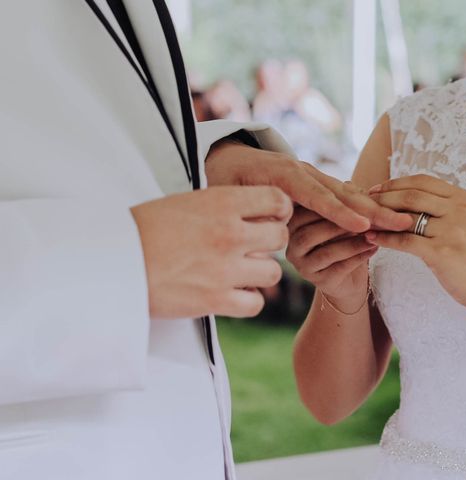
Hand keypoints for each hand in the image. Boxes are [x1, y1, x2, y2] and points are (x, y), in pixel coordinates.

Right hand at [131, 186, 291, 318]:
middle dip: (271, 241)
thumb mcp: (186, 202)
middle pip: (280, 236)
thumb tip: (252, 212)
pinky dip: (248, 300)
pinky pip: (256, 303)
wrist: (111, 260)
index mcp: (221, 202)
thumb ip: (222, 207)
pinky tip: (232, 293)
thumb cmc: (143, 228)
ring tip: (241, 271)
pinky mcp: (215, 300)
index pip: (277, 199)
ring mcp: (225, 269)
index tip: (271, 217)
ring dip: (260, 272)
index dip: (279, 209)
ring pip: (273, 272)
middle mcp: (229, 234)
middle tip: (254, 246)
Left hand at [205, 141, 411, 233]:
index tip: (363, 227)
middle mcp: (303, 172)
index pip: (317, 197)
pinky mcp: (316, 181)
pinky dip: (364, 204)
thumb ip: (251, 213)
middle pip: (343, 192)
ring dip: (375, 207)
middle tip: (402, 222)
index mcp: (283, 176)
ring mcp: (312, 175)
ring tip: (401, 220)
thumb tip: (273, 232)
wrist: (231, 157)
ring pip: (348, 191)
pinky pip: (344, 193)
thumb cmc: (227, 181)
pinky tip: (382, 217)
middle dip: (373, 209)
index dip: (340, 214)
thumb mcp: (230, 196)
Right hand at [286, 207, 375, 309]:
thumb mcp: (342, 216)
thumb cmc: (344, 238)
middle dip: (339, 226)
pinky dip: (359, 257)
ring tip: (372, 236)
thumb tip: (351, 185)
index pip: (303, 214)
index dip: (328, 207)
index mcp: (292, 225)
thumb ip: (343, 201)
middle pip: (310, 235)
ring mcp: (303, 267)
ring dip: (352, 243)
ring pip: (326, 253)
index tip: (353, 201)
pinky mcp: (319, 282)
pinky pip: (339, 269)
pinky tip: (373, 248)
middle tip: (364, 219)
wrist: (349, 276)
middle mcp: (292, 247)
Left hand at [366, 174, 465, 310]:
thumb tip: (407, 198)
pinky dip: (385, 239)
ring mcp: (452, 230)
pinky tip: (372, 239)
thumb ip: (444, 209)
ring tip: (363, 219)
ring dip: (380, 217)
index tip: (377, 188)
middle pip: (411, 195)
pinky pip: (405, 241)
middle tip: (362, 202)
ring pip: (405, 216)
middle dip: (382, 197)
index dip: (396, 183)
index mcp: (464, 198)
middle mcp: (460, 209)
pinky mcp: (442, 252)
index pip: (423, 181)